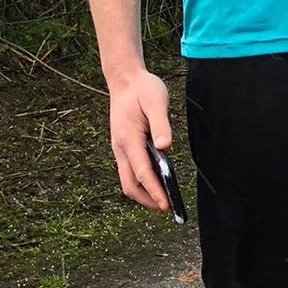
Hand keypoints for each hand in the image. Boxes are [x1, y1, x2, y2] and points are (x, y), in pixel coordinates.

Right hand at [108, 69, 173, 211]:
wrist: (124, 79)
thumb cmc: (142, 89)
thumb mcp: (156, 101)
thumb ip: (161, 124)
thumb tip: (165, 147)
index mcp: (128, 138)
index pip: (141, 172)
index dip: (154, 190)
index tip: (165, 205)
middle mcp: (121, 147)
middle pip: (130, 184)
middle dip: (147, 199)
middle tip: (167, 208)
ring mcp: (120, 148)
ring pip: (128, 179)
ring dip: (143, 192)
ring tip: (163, 200)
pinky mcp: (123, 146)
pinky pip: (129, 170)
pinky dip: (141, 181)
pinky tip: (156, 182)